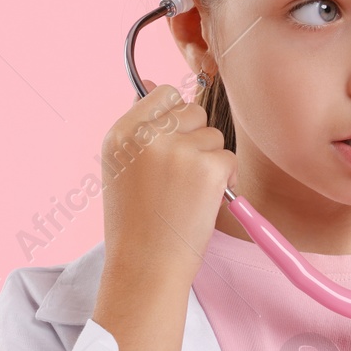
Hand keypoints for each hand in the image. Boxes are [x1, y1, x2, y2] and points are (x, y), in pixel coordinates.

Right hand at [92, 84, 235, 350]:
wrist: (145, 267)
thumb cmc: (136, 222)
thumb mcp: (122, 167)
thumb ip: (139, 128)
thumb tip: (152, 84)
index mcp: (122, 132)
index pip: (164, 94)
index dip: (175, 118)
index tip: (172, 144)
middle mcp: (148, 135)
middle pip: (193, 111)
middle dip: (195, 139)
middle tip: (179, 178)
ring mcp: (179, 150)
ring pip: (214, 136)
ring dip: (209, 162)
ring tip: (186, 194)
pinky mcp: (208, 168)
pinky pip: (229, 158)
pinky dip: (224, 180)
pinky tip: (201, 202)